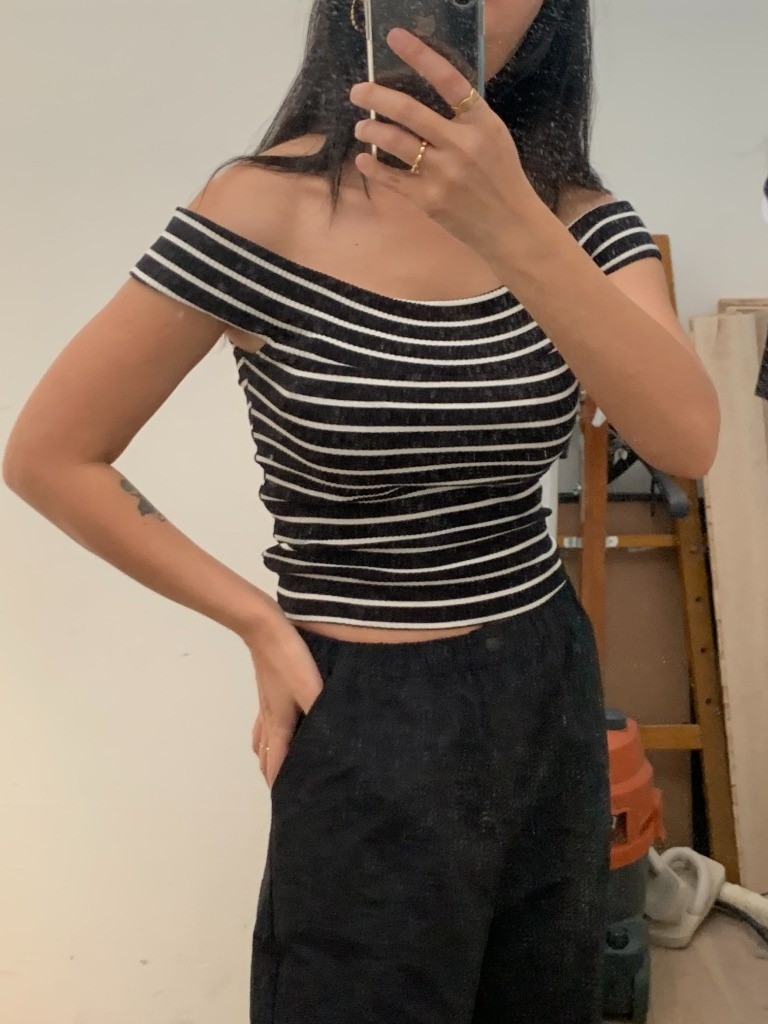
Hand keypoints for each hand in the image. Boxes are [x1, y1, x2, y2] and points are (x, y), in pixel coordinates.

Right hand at [245, 615, 324, 788]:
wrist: (265, 628)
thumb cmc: (291, 661)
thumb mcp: (313, 691)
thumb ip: (324, 716)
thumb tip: (339, 744)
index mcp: (280, 724)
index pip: (276, 764)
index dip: (280, 785)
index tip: (287, 805)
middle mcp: (269, 718)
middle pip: (265, 755)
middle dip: (273, 774)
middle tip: (288, 788)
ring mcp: (265, 703)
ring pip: (262, 738)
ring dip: (268, 755)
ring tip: (278, 765)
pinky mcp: (267, 688)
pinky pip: (264, 719)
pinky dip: (267, 732)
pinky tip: (277, 724)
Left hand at [348, 27, 539, 262]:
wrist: (510, 226)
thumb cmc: (501, 179)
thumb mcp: (494, 138)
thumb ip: (466, 117)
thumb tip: (429, 94)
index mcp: (481, 123)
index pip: (448, 80)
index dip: (420, 55)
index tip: (395, 38)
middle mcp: (461, 145)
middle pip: (410, 111)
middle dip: (376, 97)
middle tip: (357, 92)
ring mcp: (443, 174)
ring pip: (396, 142)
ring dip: (372, 130)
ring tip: (361, 126)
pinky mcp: (429, 200)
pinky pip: (392, 178)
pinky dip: (374, 167)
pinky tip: (364, 159)